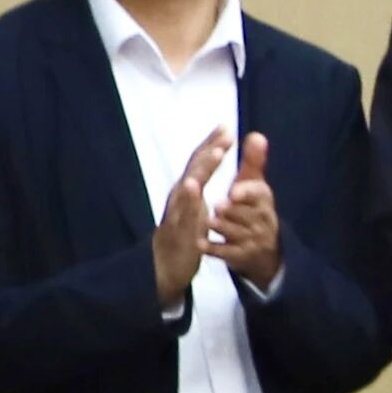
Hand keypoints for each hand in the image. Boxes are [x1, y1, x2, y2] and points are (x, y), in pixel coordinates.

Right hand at [149, 132, 227, 306]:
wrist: (165, 265)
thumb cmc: (183, 231)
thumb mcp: (196, 205)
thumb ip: (202, 183)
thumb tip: (211, 160)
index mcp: (187, 190)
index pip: (200, 162)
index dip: (212, 144)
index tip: (226, 127)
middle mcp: (180, 196)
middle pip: (195, 167)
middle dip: (210, 149)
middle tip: (226, 132)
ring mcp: (177, 211)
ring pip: (189, 186)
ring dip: (202, 168)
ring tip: (217, 153)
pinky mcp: (178, 229)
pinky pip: (184, 212)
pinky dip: (189, 199)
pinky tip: (194, 186)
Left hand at [206, 134, 282, 290]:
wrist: (265, 250)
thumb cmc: (254, 209)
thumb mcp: (255, 186)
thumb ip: (253, 162)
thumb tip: (257, 135)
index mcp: (263, 201)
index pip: (258, 194)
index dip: (246, 192)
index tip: (234, 190)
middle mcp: (261, 221)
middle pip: (245, 214)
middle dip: (232, 210)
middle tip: (219, 206)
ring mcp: (251, 240)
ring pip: (235, 233)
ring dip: (222, 228)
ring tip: (209, 222)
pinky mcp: (240, 257)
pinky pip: (227, 254)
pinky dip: (214, 249)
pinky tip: (201, 244)